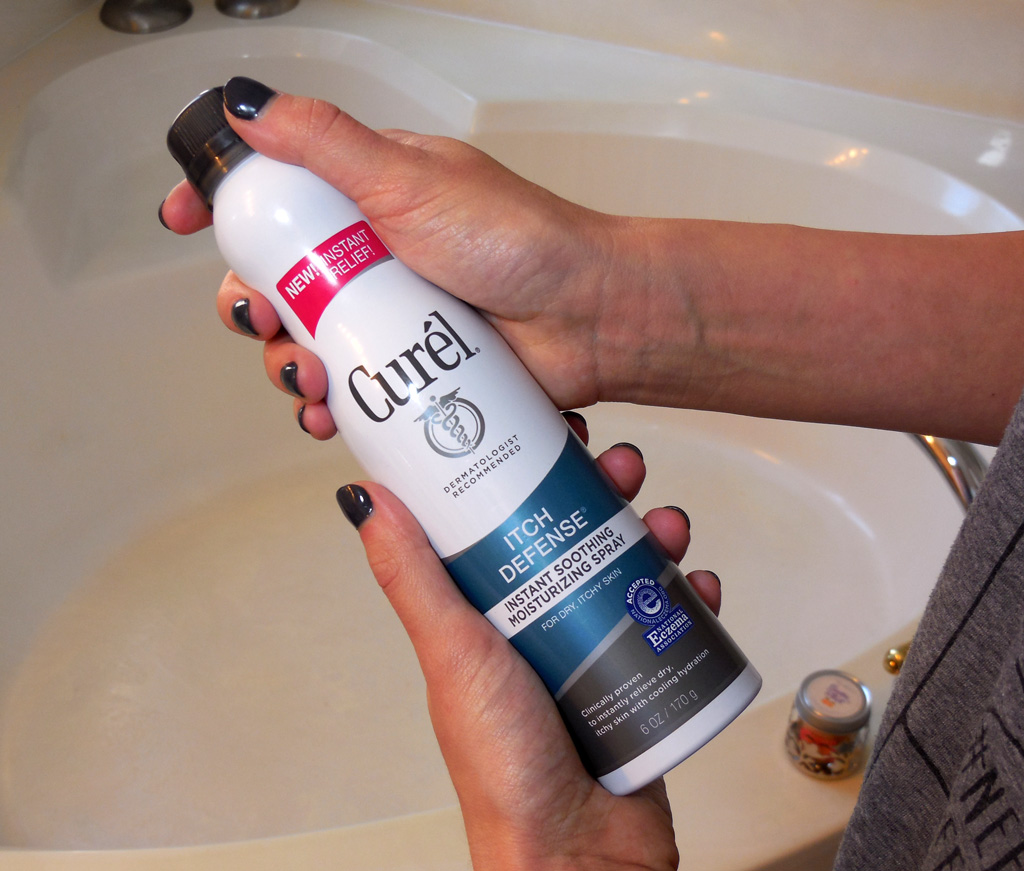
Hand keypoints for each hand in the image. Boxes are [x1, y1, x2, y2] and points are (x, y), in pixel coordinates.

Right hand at [161, 77, 643, 416]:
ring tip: (311, 382)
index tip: (183, 218)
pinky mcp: (413, 367)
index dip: (225, 205)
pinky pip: (354, 388)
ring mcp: (394, 315)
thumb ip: (326, 142)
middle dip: (255, 306)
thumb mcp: (411, 179)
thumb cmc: (522, 242)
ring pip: (310, 342)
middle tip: (266, 321)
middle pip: (280, 279)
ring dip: (290, 366)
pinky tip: (334, 418)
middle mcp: (376, 255)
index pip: (278, 191)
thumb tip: (249, 105)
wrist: (590, 318)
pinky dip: (332, 406)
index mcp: (371, 196)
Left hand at [337, 419, 717, 870]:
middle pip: (571, 531)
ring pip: (625, 565)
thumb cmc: (503, 767)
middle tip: (621, 466)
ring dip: (653, 532)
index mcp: (484, 610)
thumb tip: (366, 499)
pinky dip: (687, 596)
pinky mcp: (636, 676)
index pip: (501, 517)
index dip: (525, 467)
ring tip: (670, 524)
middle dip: (602, 489)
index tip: (549, 431)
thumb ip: (412, 579)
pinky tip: (698, 585)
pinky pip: (668, 620)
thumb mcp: (454, 654)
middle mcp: (534, 622)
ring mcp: (588, 647)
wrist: (580, 857)